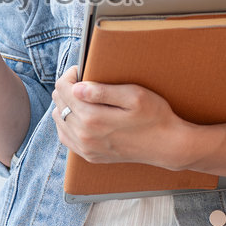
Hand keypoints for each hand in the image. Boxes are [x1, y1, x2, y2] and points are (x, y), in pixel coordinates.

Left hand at [51, 65, 196, 168]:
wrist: (166, 146)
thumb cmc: (154, 116)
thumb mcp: (134, 96)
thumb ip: (103, 92)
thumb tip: (76, 88)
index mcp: (92, 118)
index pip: (63, 89)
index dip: (70, 75)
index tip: (83, 70)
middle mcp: (84, 136)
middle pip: (59, 103)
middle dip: (68, 88)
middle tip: (85, 82)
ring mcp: (86, 148)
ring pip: (59, 119)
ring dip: (67, 105)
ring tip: (84, 98)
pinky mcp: (89, 155)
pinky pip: (65, 137)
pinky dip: (69, 123)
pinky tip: (82, 116)